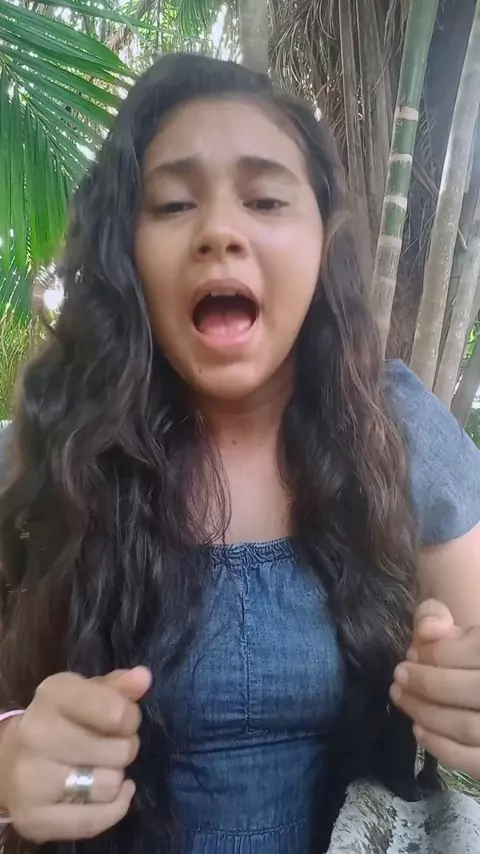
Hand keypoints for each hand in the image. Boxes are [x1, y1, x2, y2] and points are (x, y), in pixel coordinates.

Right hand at [1, 666, 151, 842]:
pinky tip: (109, 795)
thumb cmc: (62, 720)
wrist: (13, 760)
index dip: (130, 718)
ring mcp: (30, 778)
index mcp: (53, 694)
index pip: (116, 711)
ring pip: (109, 786)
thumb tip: (144, 677)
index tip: (123, 720)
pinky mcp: (32, 818)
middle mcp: (36, 733)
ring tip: (99, 768)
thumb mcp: (89, 694)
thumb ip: (120, 687)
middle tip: (110, 746)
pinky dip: (112, 810)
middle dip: (124, 749)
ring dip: (114, 779)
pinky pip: (94, 821)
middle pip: (120, 752)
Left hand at [390, 599, 479, 777]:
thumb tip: (428, 629)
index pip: (475, 649)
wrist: (476, 677)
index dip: (436, 653)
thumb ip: (435, 615)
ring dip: (425, 713)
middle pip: (472, 689)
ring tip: (400, 699)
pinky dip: (441, 747)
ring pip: (468, 727)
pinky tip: (418, 730)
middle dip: (427, 683)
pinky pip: (474, 761)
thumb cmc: (466, 656)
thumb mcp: (455, 628)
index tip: (411, 655)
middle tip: (398, 678)